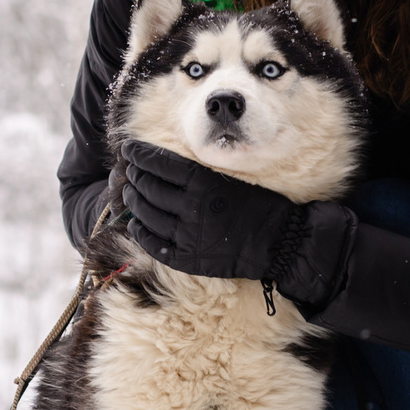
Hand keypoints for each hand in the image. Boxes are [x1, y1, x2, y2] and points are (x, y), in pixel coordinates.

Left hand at [119, 141, 353, 306]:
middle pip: (149, 188)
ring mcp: (188, 236)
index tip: (129, 149)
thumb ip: (198, 171)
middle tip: (130, 171)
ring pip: (147, 214)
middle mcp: (192, 208)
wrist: (280, 243)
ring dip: (134, 202)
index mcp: (204, 183)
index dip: (140, 155)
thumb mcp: (230, 177)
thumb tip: (163, 161)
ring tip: (129, 193)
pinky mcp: (188, 259)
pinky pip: (153, 244)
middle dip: (135, 177)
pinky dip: (140, 232)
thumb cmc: (258, 205)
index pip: (159, 164)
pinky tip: (135, 223)